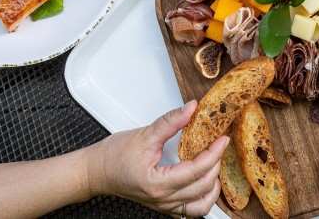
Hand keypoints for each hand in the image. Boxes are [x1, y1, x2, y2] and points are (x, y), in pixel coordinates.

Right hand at [86, 100, 228, 217]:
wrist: (96, 171)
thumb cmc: (114, 155)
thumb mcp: (145, 133)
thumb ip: (171, 121)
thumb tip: (190, 109)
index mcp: (158, 183)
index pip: (196, 170)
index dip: (214, 153)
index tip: (222, 139)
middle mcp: (162, 199)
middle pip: (202, 188)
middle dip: (216, 165)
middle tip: (220, 145)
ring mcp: (163, 205)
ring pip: (200, 207)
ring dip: (212, 187)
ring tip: (215, 165)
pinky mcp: (162, 204)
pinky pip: (189, 210)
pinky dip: (202, 197)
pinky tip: (205, 182)